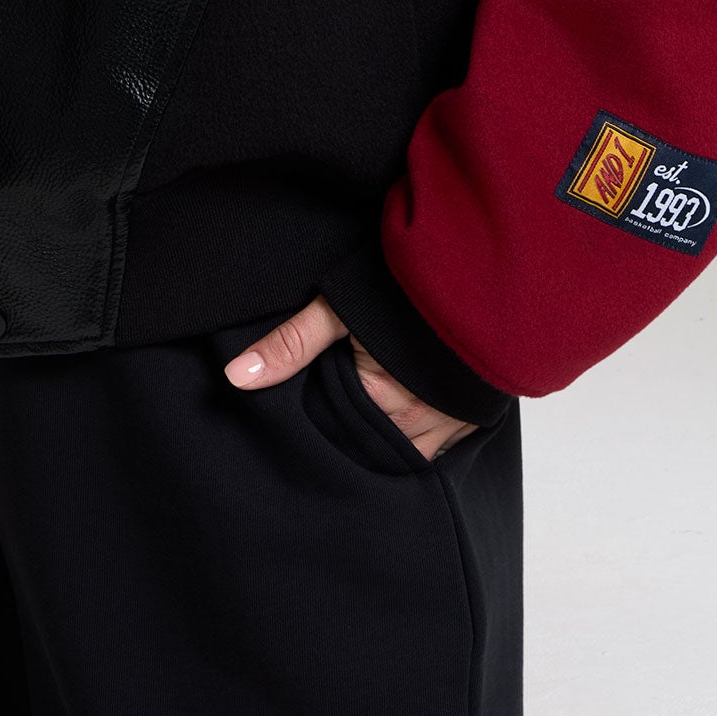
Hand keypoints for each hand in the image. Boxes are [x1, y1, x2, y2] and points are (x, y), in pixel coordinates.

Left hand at [222, 292, 477, 461]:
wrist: (480, 267)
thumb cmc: (407, 286)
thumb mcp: (338, 307)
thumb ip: (290, 343)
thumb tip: (236, 376)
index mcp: (378, 406)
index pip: (333, 434)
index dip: (318, 421)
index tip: (306, 409)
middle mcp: (414, 427)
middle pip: (368, 444)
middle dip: (350, 432)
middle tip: (335, 405)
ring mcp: (447, 425)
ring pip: (402, 448)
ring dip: (384, 435)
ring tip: (364, 411)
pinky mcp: (471, 417)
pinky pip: (436, 444)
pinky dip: (416, 432)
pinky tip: (404, 409)